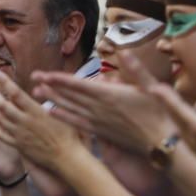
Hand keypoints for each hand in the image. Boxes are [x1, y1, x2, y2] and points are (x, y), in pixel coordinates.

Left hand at [0, 69, 86, 174]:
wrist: (66, 157)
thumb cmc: (69, 134)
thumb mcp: (62, 111)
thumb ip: (50, 97)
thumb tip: (42, 84)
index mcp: (35, 111)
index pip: (15, 93)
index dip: (4, 81)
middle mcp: (25, 122)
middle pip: (2, 105)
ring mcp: (19, 134)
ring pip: (0, 119)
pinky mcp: (18, 145)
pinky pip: (2, 134)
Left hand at [32, 54, 172, 153]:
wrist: (162, 143)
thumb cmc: (159, 114)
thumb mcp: (152, 87)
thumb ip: (136, 70)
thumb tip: (125, 51)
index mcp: (110, 95)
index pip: (79, 85)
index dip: (59, 79)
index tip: (44, 73)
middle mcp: (100, 109)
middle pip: (70, 96)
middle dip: (50, 86)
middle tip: (33, 78)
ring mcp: (99, 121)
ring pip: (70, 109)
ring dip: (53, 100)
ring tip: (37, 93)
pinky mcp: (101, 132)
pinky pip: (77, 124)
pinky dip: (64, 117)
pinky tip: (53, 113)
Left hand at [150, 84, 195, 179]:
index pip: (177, 109)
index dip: (166, 97)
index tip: (153, 86)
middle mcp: (193, 141)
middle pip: (174, 117)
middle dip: (164, 103)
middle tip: (153, 90)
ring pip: (178, 127)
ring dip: (170, 115)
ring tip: (165, 104)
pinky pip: (185, 137)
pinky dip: (180, 126)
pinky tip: (181, 125)